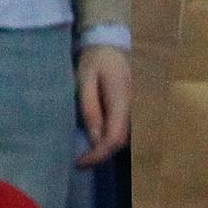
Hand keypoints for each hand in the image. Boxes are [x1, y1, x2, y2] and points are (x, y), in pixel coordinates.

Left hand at [74, 44, 132, 165]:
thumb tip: (94, 137)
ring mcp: (129, 111)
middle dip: (99, 156)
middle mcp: (129, 111)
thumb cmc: (96, 60)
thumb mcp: (86, 80)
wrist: (110, 45)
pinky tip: (91, 141)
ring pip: (120, 139)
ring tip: (83, 154)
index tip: (79, 161)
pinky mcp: (124, 110)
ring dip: (102, 150)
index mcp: (121, 103)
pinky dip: (105, 140)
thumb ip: (90, 107)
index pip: (114, 138)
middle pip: (119, 143)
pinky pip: (117, 130)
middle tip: (78, 162)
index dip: (98, 154)